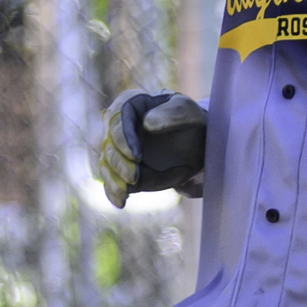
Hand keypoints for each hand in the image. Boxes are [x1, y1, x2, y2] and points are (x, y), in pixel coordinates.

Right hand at [96, 88, 206, 207]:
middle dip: (119, 164)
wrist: (198, 145)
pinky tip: (121, 202)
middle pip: (108, 146)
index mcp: (131, 104)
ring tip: (132, 190)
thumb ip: (173, 114)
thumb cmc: (193, 123)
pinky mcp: (121, 170)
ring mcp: (118, 150)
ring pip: (109, 167)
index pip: (117, 119)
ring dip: (119, 181)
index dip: (122, 139)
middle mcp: (119, 126)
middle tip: (135, 178)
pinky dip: (114, 193)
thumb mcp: (190, 113)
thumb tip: (146, 124)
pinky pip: (111, 183)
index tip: (136, 156)